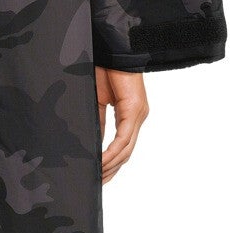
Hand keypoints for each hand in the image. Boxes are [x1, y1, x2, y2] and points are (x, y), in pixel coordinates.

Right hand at [95, 69, 147, 183]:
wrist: (112, 49)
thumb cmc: (104, 69)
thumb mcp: (98, 101)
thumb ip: (98, 122)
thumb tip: (94, 143)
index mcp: (130, 115)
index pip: (123, 146)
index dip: (112, 163)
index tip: (99, 175)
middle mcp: (138, 117)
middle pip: (126, 152)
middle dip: (112, 170)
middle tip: (98, 183)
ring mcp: (138, 114)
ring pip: (126, 148)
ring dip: (111, 165)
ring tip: (98, 176)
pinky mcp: (134, 110)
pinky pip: (123, 138)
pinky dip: (112, 152)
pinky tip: (102, 161)